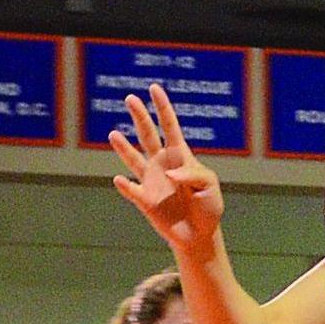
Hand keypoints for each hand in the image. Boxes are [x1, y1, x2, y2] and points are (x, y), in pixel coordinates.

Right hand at [109, 84, 224, 256]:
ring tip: (114, 134)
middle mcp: (161, 163)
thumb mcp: (210, 185)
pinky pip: (132, 190)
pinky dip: (126, 186)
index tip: (154, 88)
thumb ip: (194, 174)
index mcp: (179, 156)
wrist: (199, 235)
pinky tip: (120, 180)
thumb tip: (169, 173)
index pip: (169, 126)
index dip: (162, 107)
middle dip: (139, 116)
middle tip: (131, 98)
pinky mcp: (144, 200)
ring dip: (123, 148)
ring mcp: (151, 181)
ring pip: (133, 158)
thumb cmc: (208, 208)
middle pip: (147, 134)